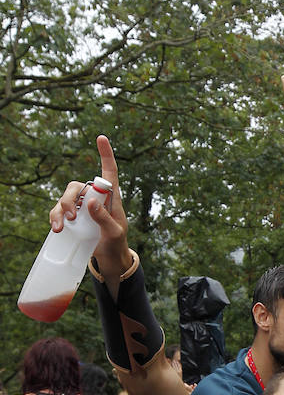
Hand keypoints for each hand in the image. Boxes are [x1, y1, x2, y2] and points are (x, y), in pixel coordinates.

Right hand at [49, 135, 130, 279]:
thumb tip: (90, 202)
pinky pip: (59, 211)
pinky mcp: (73, 217)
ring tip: (60, 227)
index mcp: (111, 196)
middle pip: (77, 186)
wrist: (110, 257)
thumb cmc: (117, 242)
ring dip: (60, 209)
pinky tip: (56, 228)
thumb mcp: (115, 232)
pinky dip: (55, 217)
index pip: (109, 172)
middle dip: (69, 199)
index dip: (106, 154)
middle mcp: (95, 197)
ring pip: (65, 198)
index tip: (101, 137)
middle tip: (71, 217)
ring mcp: (82, 206)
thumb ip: (104, 218)